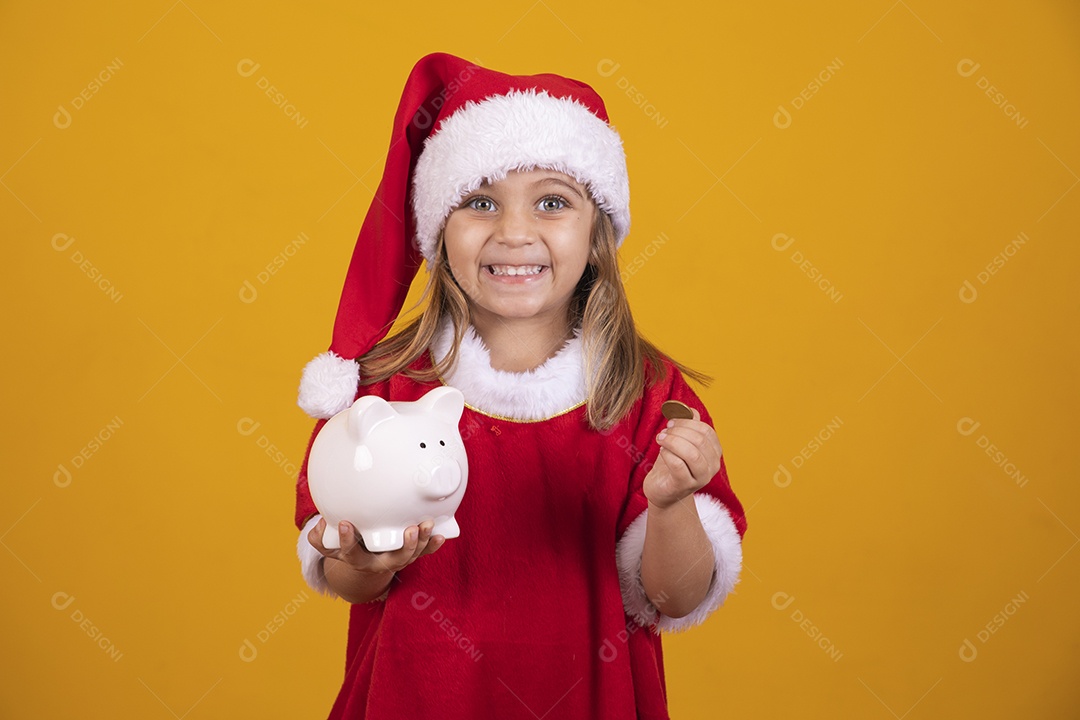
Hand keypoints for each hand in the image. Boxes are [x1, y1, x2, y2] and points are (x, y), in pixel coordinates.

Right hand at [308, 517, 444, 575]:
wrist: (362, 558)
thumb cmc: (346, 544)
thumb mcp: (328, 543)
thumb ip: (320, 536)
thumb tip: (322, 524)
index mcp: (357, 560)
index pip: (352, 554)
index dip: (347, 541)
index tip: (345, 523)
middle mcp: (379, 563)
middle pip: (393, 561)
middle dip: (404, 548)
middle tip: (409, 530)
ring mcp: (396, 558)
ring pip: (411, 555)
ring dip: (421, 542)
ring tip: (427, 525)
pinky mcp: (409, 552)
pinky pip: (423, 552)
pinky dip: (432, 545)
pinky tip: (440, 535)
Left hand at [642, 408, 722, 509]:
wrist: (662, 490)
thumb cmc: (671, 464)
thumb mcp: (680, 442)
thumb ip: (688, 426)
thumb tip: (690, 410)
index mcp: (714, 453)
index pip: (706, 431)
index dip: (687, 423)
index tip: (672, 421)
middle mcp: (712, 467)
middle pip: (699, 440)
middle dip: (678, 431)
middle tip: (664, 431)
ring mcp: (700, 478)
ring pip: (691, 453)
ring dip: (672, 441)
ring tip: (660, 439)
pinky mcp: (684, 486)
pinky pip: (678, 465)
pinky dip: (667, 454)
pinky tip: (661, 452)